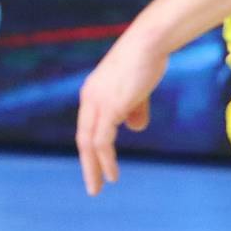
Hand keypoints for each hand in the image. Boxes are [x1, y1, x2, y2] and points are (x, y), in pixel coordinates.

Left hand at [75, 32, 167, 195]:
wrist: (147, 44)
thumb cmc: (145, 62)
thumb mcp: (136, 90)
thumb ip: (133, 109)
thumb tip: (134, 128)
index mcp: (92, 94)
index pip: (86, 127)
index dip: (91, 148)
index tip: (96, 167)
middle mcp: (89, 99)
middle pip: (83, 138)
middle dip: (88, 164)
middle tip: (92, 186)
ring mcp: (97, 102)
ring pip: (90, 142)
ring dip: (95, 167)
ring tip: (100, 186)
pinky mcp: (110, 107)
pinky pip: (102, 140)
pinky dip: (105, 159)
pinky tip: (111, 174)